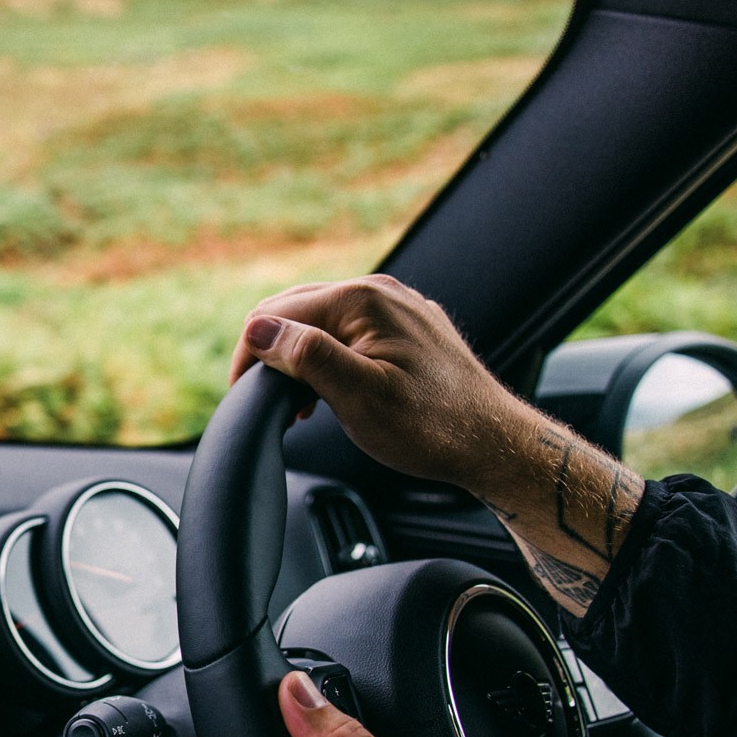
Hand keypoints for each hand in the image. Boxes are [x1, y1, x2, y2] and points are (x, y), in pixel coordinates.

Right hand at [229, 274, 644, 615]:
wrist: (493, 444)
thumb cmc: (431, 427)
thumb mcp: (356, 396)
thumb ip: (305, 355)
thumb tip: (258, 330)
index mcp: (361, 300)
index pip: (276, 313)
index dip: (251, 356)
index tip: (243, 396)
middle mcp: (381, 291)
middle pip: (296, 310)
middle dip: (272, 352)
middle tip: (268, 403)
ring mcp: (398, 308)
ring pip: (324, 321)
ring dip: (300, 357)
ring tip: (299, 405)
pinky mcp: (410, 330)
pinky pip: (353, 332)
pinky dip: (330, 358)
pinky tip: (332, 393)